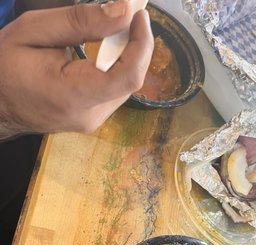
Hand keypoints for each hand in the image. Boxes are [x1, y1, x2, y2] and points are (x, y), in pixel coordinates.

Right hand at [0, 0, 153, 137]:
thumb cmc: (5, 68)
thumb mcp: (33, 31)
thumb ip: (80, 22)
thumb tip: (123, 13)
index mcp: (72, 95)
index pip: (126, 76)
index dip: (142, 44)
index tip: (140, 16)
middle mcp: (89, 116)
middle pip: (131, 80)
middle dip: (135, 44)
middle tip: (128, 14)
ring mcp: (92, 121)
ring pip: (126, 86)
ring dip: (127, 55)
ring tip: (114, 31)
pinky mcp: (93, 119)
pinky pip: (115, 92)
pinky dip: (116, 68)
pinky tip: (105, 51)